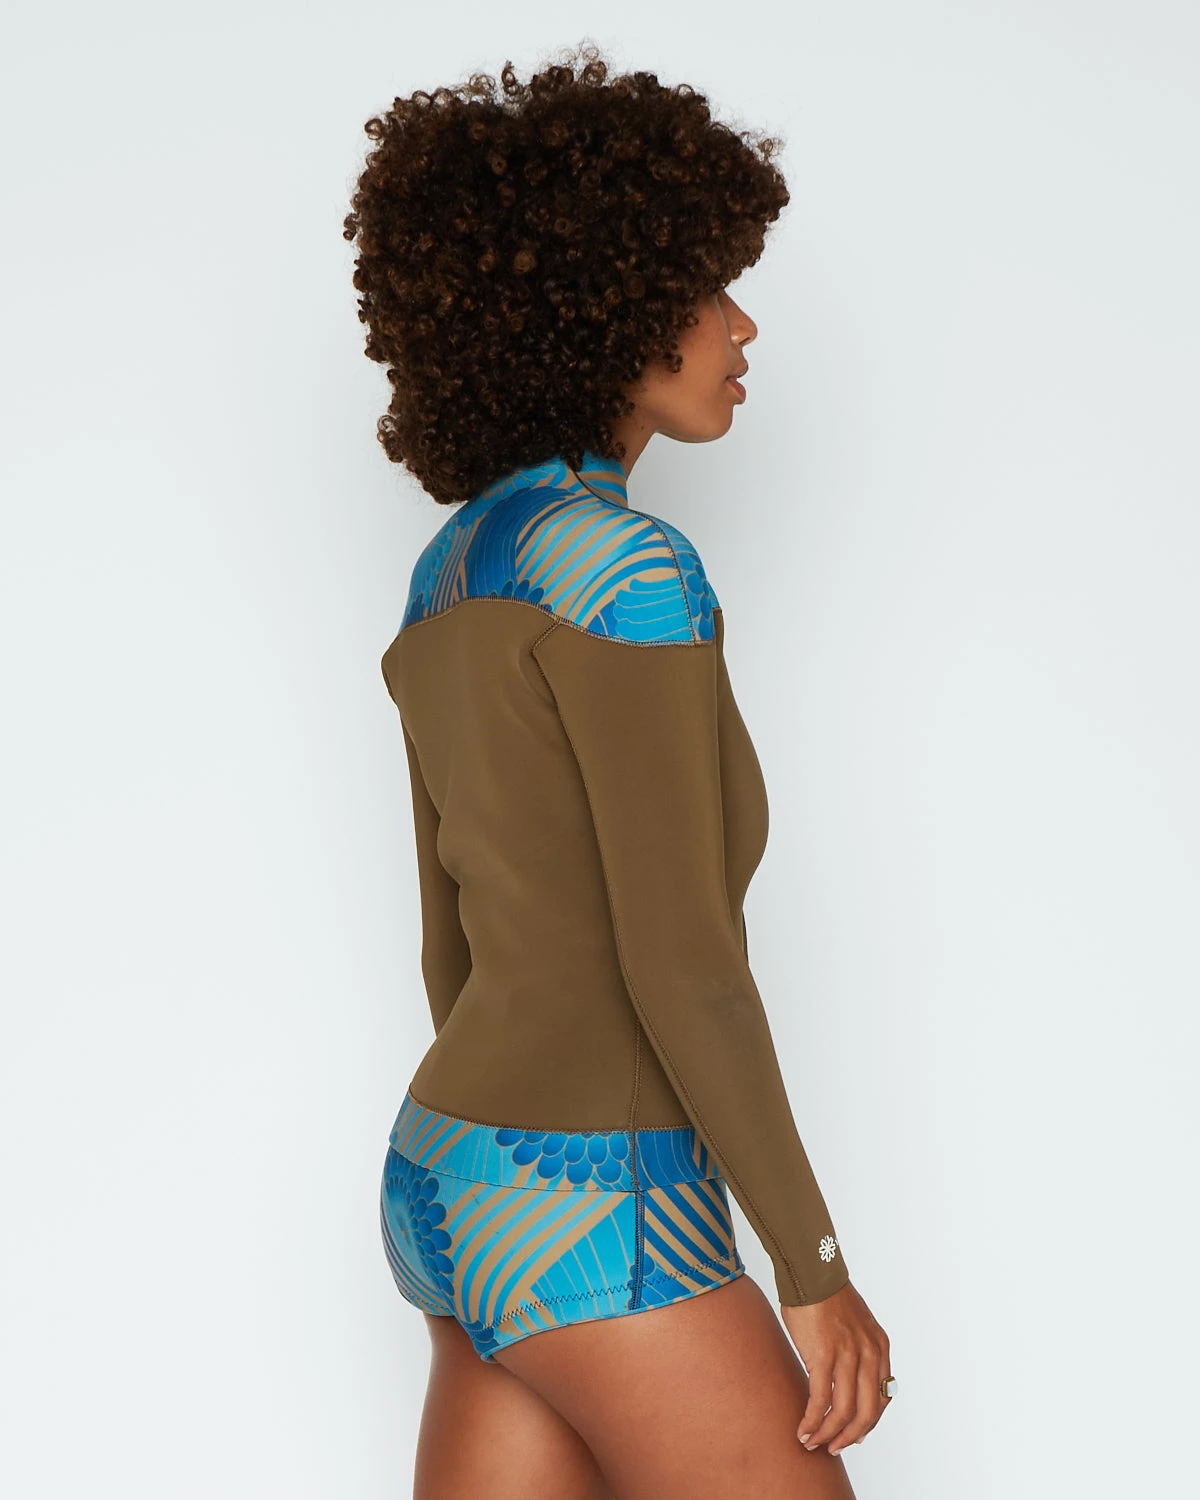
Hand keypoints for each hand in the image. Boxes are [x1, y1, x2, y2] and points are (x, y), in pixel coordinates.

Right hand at [779, 1281, 891, 1456]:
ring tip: (813, 1442)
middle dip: (850, 1437)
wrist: (811, 1272)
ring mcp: (849, 1355)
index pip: (881, 1398)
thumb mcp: (855, 1325)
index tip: (853, 1435)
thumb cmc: (826, 1297)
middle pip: (868, 1413)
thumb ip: (858, 1353)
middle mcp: (870, 1354)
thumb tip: (845, 1386)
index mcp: (879, 1347)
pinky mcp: (824, 1355)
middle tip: (834, 1447)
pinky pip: (821, 1400)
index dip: (868, 1423)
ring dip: (828, 1434)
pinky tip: (803, 1429)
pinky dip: (813, 1421)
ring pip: (844, 1412)